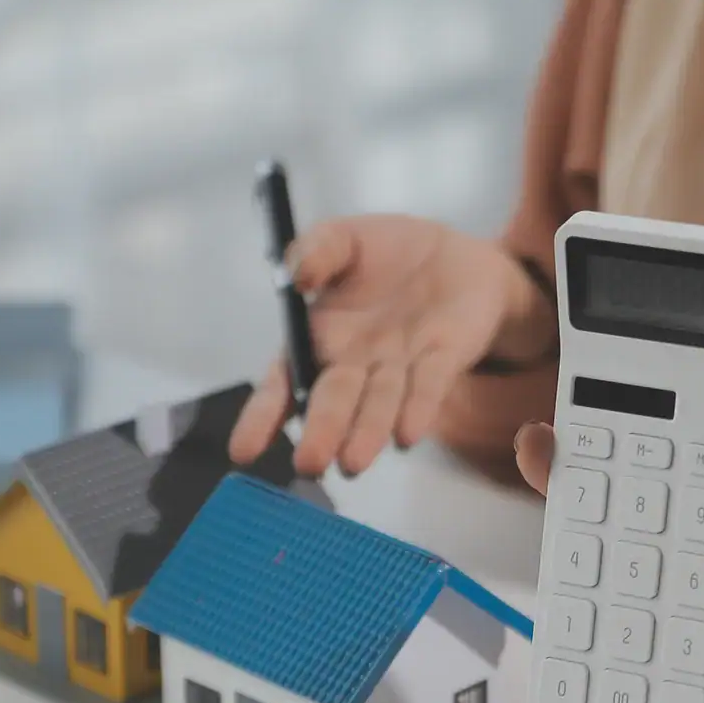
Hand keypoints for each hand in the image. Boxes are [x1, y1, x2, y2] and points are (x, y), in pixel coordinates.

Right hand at [228, 214, 554, 477]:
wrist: (459, 256)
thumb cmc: (389, 252)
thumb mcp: (346, 238)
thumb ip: (318, 249)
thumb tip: (295, 275)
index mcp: (319, 337)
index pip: (285, 382)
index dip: (263, 415)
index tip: (244, 452)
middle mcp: (356, 364)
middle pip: (335, 401)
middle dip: (322, 431)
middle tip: (309, 463)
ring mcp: (401, 367)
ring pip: (381, 403)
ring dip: (367, 432)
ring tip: (353, 463)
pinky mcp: (444, 361)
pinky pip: (429, 386)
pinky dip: (419, 408)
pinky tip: (406, 435)